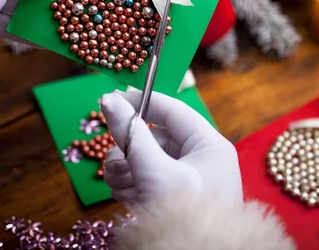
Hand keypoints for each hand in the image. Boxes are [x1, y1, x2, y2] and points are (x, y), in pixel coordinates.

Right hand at [101, 91, 242, 206]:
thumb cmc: (184, 216)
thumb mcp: (155, 171)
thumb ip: (131, 135)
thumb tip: (109, 101)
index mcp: (208, 145)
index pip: (172, 110)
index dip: (142, 102)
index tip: (112, 100)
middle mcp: (200, 159)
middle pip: (154, 137)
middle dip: (130, 149)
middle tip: (118, 160)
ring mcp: (186, 180)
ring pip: (145, 159)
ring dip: (128, 170)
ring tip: (125, 186)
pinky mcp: (174, 199)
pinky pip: (146, 180)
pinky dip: (132, 186)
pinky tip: (129, 199)